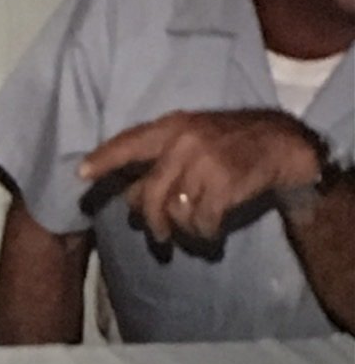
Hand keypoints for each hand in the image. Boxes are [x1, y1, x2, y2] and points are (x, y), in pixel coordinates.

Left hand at [78, 110, 322, 241]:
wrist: (281, 142)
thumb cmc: (230, 143)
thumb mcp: (192, 136)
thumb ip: (160, 158)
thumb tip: (129, 196)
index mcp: (172, 127)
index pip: (129, 142)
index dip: (104, 159)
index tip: (82, 174)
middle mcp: (183, 142)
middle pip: (148, 194)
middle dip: (149, 221)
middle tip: (158, 236)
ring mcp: (204, 162)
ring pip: (173, 210)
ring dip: (182, 229)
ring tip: (193, 231)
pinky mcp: (223, 183)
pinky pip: (200, 220)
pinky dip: (204, 232)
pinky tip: (211, 232)